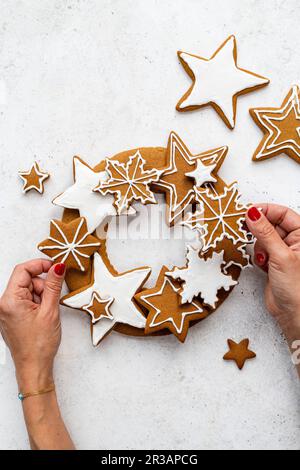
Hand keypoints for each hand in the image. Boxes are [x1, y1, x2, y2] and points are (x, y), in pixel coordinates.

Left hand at [0, 260, 65, 390]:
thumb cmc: (39, 345)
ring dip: (41, 295)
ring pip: (27, 290)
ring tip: (47, 312)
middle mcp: (4, 304)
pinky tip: (43, 315)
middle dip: (42, 285)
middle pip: (25, 280)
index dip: (40, 265)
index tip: (55, 266)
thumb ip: (53, 285)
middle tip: (52, 298)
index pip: (23, 270)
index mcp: (9, 300)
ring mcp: (6, 310)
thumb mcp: (50, 310)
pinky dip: (37, 302)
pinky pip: (25, 300)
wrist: (34, 368)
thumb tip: (58, 267)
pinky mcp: (12, 316)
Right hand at [246, 205, 299, 343]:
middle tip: (246, 230)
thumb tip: (253, 213)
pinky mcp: (273, 262)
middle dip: (260, 230)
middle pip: (271, 224)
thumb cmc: (296, 288)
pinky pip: (260, 250)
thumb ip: (265, 232)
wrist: (292, 313)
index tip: (249, 212)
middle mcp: (295, 242)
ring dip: (259, 246)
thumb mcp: (280, 255)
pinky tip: (263, 265)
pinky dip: (258, 256)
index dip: (266, 211)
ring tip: (264, 258)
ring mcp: (283, 252)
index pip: (283, 213)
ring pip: (263, 237)